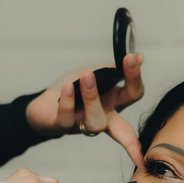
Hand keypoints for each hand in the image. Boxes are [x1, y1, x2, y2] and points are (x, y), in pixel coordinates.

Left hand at [24, 52, 145, 168]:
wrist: (44, 105)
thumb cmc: (72, 92)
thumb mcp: (95, 77)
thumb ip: (114, 71)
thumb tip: (139, 58)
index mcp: (113, 104)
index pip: (133, 94)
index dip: (136, 77)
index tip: (135, 57)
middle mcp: (102, 118)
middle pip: (124, 119)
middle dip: (130, 91)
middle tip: (129, 63)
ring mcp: (82, 124)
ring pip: (96, 123)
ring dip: (93, 98)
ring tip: (88, 77)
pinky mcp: (62, 125)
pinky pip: (67, 119)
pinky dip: (68, 103)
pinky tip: (68, 88)